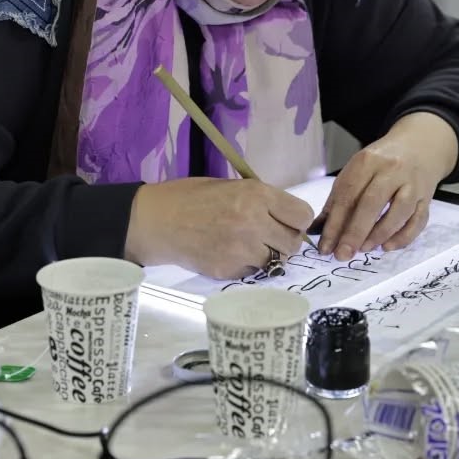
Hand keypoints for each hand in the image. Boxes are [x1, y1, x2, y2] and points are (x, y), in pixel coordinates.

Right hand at [123, 178, 313, 278]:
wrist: (156, 221)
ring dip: (268, 255)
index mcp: (256, 195)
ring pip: (276, 261)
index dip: (297, 220)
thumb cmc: (193, 198)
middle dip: (285, 240)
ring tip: (248, 245)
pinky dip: (248, 266)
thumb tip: (288, 218)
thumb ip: (262, 201)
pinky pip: (254, 272)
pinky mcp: (229, 270)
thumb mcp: (232, 186)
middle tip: (270, 236)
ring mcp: (241, 249)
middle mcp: (253, 222)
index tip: (288, 222)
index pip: (302, 215)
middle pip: (293, 243)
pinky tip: (230, 253)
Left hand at [317, 112, 458, 259]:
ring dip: (379, 234)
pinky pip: (418, 220)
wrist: (419, 145)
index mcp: (368, 161)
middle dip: (355, 232)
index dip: (335, 223)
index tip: (325, 247)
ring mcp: (413, 183)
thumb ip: (338, 198)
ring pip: (399, 212)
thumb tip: (318, 230)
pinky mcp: (427, 197)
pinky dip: (403, 237)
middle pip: (372, 203)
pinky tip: (387, 246)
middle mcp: (392, 170)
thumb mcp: (357, 170)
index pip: (348, 194)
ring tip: (363, 249)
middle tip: (342, 254)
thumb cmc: (381, 162)